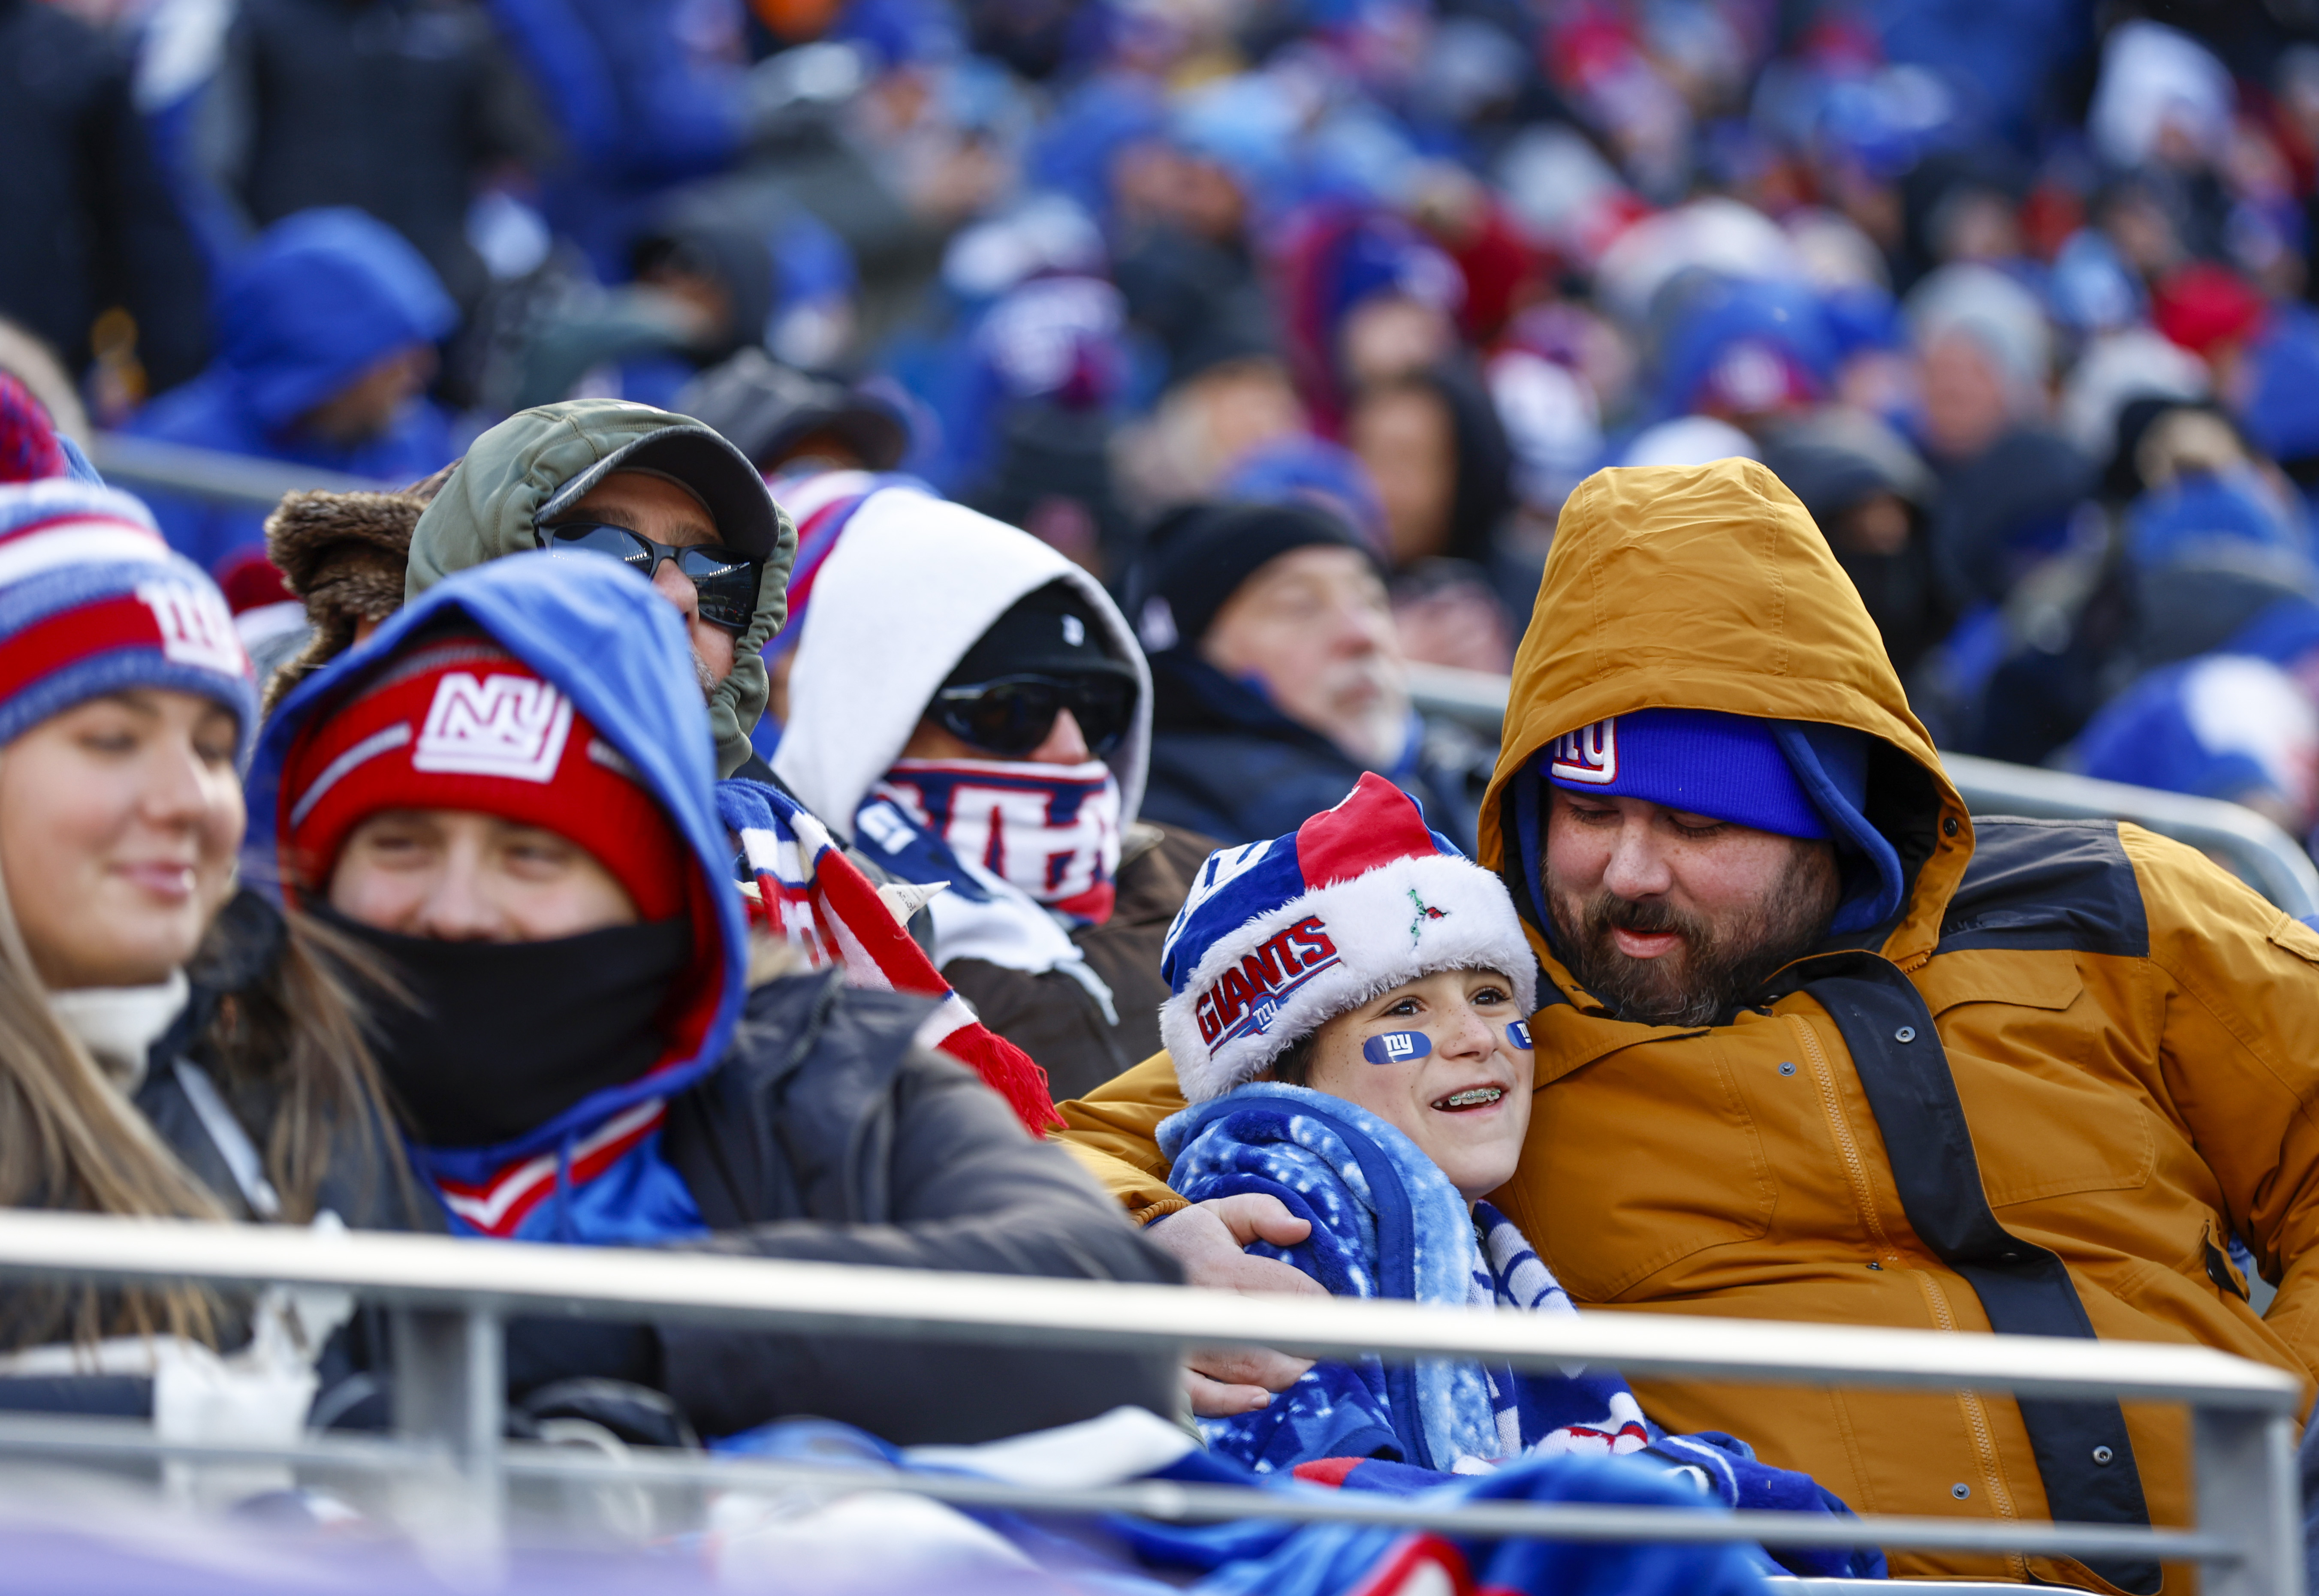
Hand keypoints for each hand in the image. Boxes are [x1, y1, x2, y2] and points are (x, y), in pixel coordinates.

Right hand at [1148, 1196, 1321, 1417]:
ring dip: (1287, 1374)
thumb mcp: (1218, 1214)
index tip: (1339, 1314)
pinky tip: (1261, 1399)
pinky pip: (1202, 1396)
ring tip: (1309, 1373)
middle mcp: (1200, 1304)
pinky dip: (1232, 1402)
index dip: (1321, 1304)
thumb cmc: (1183, 1246)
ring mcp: (1183, 1342)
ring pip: (1247, 1368)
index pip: (1287, 1288)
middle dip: (1310, 1345)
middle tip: (1333, 1351)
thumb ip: (1262, 1212)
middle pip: (1272, 1332)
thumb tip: (1301, 1229)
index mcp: (1219, 1264)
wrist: (1115, 1269)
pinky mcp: (1170, 1372)